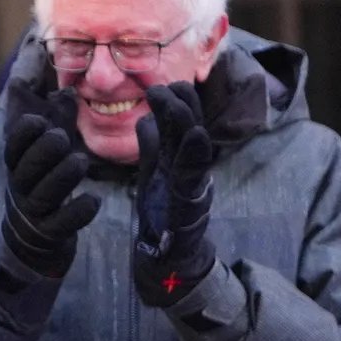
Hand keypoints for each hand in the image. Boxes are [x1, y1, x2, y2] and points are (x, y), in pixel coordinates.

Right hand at [1, 112, 100, 278]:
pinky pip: (61, 224)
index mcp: (18, 166)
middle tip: (62, 137)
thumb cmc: (43, 185)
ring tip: (80, 161)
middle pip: (26, 169)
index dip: (23, 135)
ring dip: (62, 176)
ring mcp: (34, 212)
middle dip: (43, 151)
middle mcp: (21, 188)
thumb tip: (68, 92)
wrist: (32, 240)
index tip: (38, 121)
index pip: (13, 148)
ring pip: (44, 194)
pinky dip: (78, 212)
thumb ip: (55, 127)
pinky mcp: (49, 234)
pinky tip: (93, 200)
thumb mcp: (43, 157)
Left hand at [132, 82, 215, 306]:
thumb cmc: (163, 213)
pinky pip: (194, 175)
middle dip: (181, 103)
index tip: (160, 83)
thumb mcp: (153, 174)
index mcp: (179, 159)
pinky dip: (196, 153)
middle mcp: (190, 167)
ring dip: (184, 119)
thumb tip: (144, 120)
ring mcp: (193, 184)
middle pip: (190, 127)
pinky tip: (196, 134)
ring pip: (194, 145)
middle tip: (163, 85)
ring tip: (173, 95)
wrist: (167, 257)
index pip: (180, 123)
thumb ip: (151, 148)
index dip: (174, 102)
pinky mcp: (191, 203)